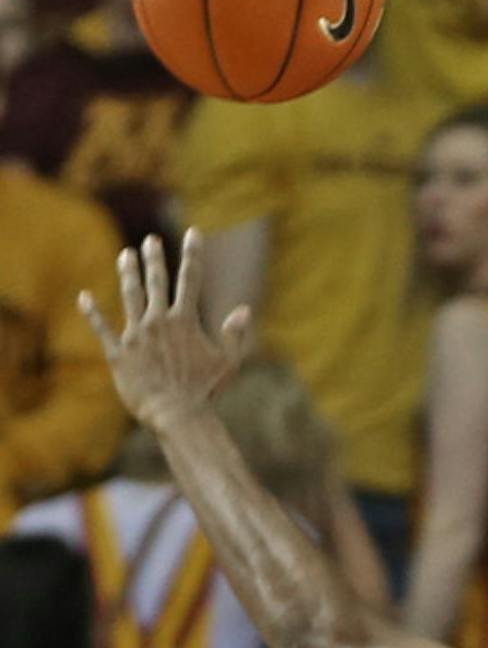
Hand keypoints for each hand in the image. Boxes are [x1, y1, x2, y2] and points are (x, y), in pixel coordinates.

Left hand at [79, 229, 250, 432]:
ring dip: (128, 274)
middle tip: (151, 240)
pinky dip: (92, 312)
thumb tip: (244, 310)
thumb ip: (234, 335)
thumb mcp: (228, 363)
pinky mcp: (118, 353)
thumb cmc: (204, 392)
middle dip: (154, 258)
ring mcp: (136, 335)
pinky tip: (83, 297)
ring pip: (130, 296)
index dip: (193, 254)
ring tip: (126, 256)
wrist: (176, 415)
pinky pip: (101, 328)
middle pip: (156, 281)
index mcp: (184, 321)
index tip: (194, 233)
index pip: (191, 279)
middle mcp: (158, 321)